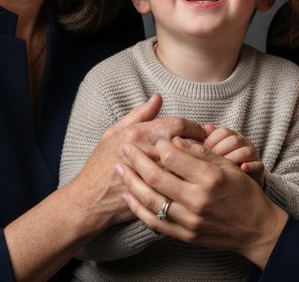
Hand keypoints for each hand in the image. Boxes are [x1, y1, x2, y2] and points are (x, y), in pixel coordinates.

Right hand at [68, 95, 207, 228]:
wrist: (89, 201)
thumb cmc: (99, 164)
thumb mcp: (114, 133)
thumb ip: (139, 115)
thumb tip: (158, 98)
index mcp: (139, 134)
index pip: (179, 124)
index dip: (195, 127)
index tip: (201, 132)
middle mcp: (147, 152)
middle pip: (187, 144)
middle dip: (201, 145)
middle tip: (209, 146)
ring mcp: (153, 175)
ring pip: (188, 166)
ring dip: (199, 165)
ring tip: (205, 164)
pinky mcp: (156, 195)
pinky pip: (182, 187)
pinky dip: (192, 183)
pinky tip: (197, 182)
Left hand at [116, 136, 287, 267]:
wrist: (255, 228)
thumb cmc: (243, 192)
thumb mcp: (227, 165)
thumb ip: (200, 152)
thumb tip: (175, 138)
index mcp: (210, 178)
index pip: (174, 157)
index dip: (156, 144)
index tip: (146, 135)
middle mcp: (199, 199)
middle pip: (157, 177)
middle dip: (136, 160)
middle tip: (124, 147)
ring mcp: (191, 219)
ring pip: (151, 200)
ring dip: (131, 183)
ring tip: (119, 169)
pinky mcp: (186, 234)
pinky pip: (155, 222)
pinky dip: (139, 209)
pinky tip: (129, 196)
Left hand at [203, 125, 264, 186]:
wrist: (241, 187)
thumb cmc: (221, 167)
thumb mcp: (211, 154)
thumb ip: (202, 145)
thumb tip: (193, 134)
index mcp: (230, 137)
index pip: (222, 132)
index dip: (211, 142)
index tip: (201, 153)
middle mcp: (242, 144)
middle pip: (234, 140)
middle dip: (220, 151)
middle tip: (209, 164)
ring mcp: (252, 156)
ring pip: (246, 151)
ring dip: (233, 159)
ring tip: (222, 170)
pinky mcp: (259, 169)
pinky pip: (258, 165)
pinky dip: (250, 166)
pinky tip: (242, 169)